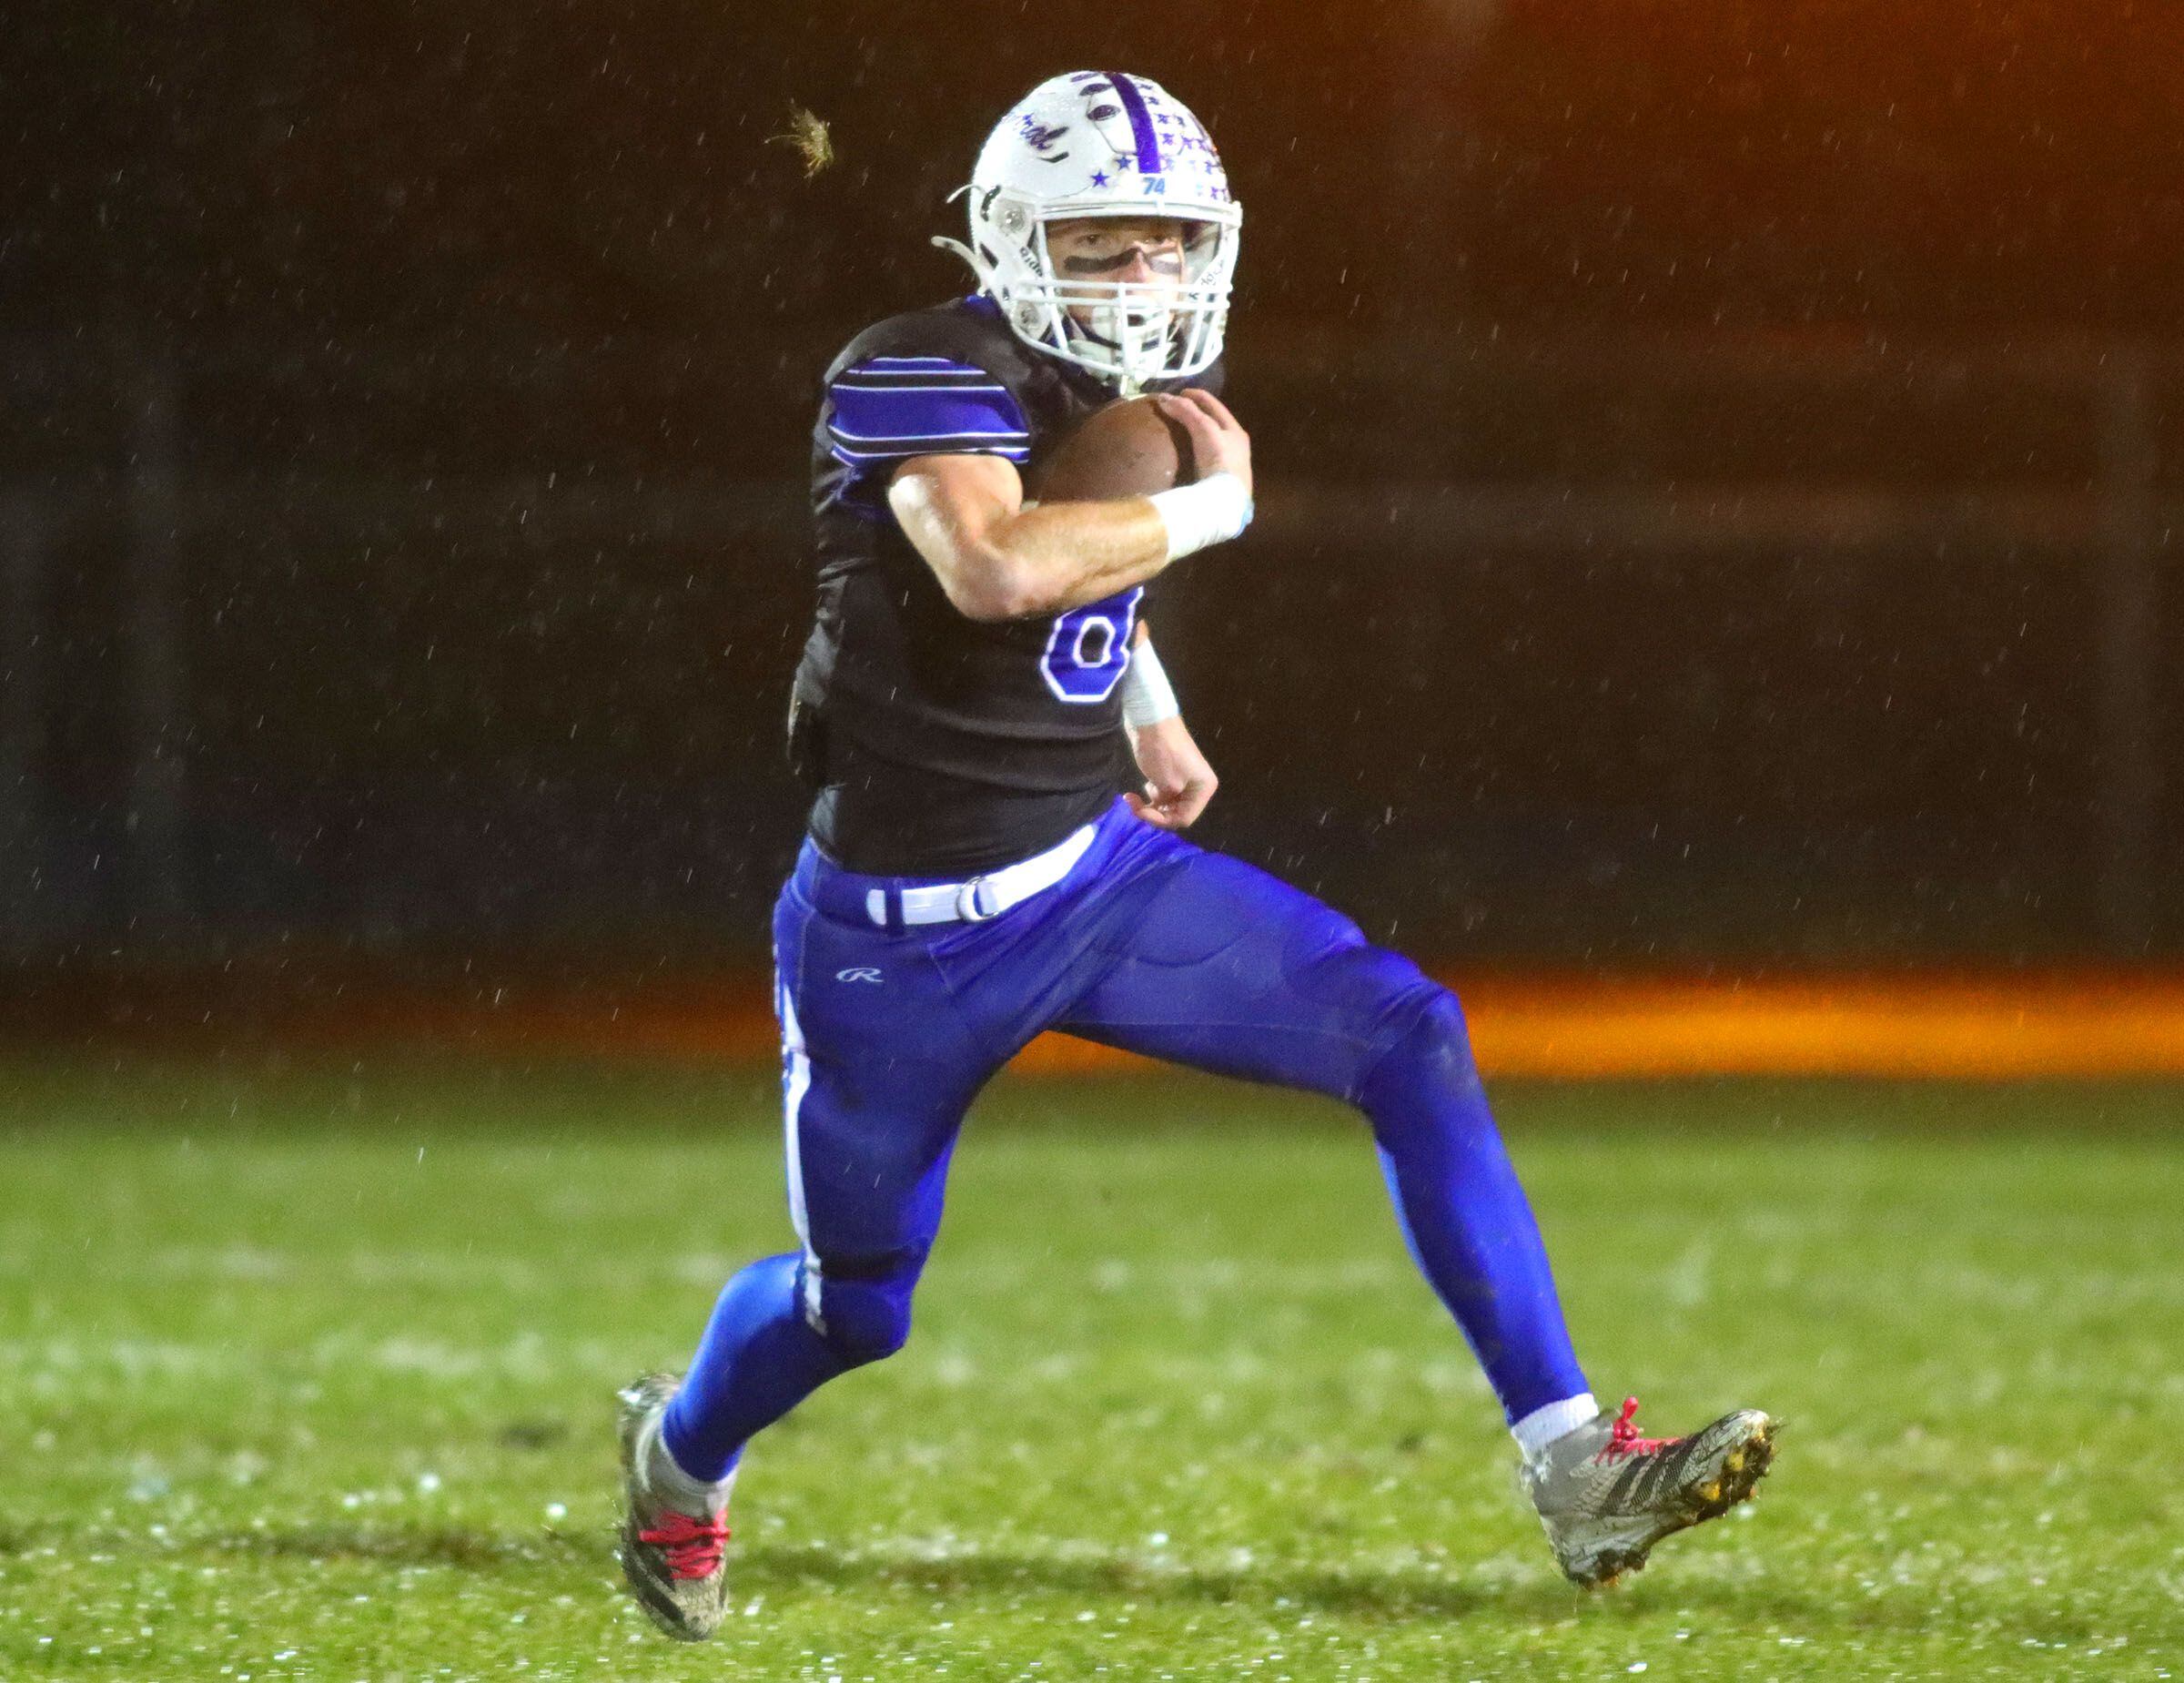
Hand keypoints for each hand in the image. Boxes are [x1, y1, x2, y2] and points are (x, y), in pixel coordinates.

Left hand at [1126, 715, 1217, 829]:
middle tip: (1134, 806)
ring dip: (1150, 804)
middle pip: (1176, 812)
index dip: (1161, 820)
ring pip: (1168, 804)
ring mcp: (1185, 780)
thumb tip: (1163, 808)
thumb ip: (1167, 804)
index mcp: (1204, 789)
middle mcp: (1199, 787)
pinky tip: (1138, 791)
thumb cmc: (1163, 753)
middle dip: (1154, 812)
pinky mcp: (1172, 773)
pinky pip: (1163, 793)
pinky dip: (1151, 795)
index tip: (1141, 811)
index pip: (1184, 818)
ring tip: (1135, 796)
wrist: (1151, 721)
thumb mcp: (1167, 785)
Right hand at [1156, 389, 1250, 498]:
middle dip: (1195, 413)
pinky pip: (1204, 457)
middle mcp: (1236, 445)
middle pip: (1213, 422)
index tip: (1177, 392)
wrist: (1225, 501)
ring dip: (1194, 432)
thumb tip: (1164, 398)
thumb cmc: (1220, 460)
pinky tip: (1184, 453)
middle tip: (1175, 409)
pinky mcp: (1219, 480)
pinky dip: (1194, 449)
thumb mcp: (1204, 430)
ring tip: (1176, 429)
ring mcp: (1229, 464)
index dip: (1196, 395)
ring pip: (1210, 440)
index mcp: (1236, 430)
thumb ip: (1187, 412)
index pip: (1214, 405)